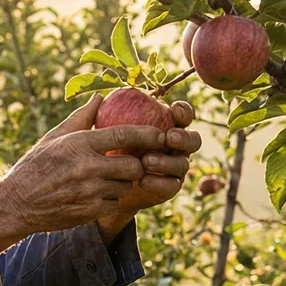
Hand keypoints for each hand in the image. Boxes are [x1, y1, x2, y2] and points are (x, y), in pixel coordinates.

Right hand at [0, 96, 200, 252]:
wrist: (16, 203)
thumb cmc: (36, 166)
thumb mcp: (55, 137)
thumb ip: (81, 118)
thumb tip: (101, 97)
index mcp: (79, 144)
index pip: (125, 134)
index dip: (149, 134)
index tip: (162, 133)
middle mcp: (87, 167)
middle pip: (133, 165)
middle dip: (136, 163)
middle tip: (131, 161)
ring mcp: (89, 192)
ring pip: (126, 186)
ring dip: (123, 182)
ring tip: (109, 178)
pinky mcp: (89, 211)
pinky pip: (114, 203)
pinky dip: (111, 199)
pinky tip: (98, 195)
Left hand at [97, 99, 200, 239]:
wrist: (102, 187)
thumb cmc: (99, 154)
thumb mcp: (93, 136)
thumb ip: (95, 117)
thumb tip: (99, 97)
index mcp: (164, 126)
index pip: (182, 116)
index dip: (183, 111)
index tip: (173, 110)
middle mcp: (174, 147)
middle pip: (193, 140)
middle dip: (184, 137)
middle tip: (168, 137)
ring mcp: (173, 168)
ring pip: (183, 163)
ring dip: (167, 161)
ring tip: (146, 161)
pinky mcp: (168, 188)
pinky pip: (172, 186)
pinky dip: (160, 183)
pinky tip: (143, 181)